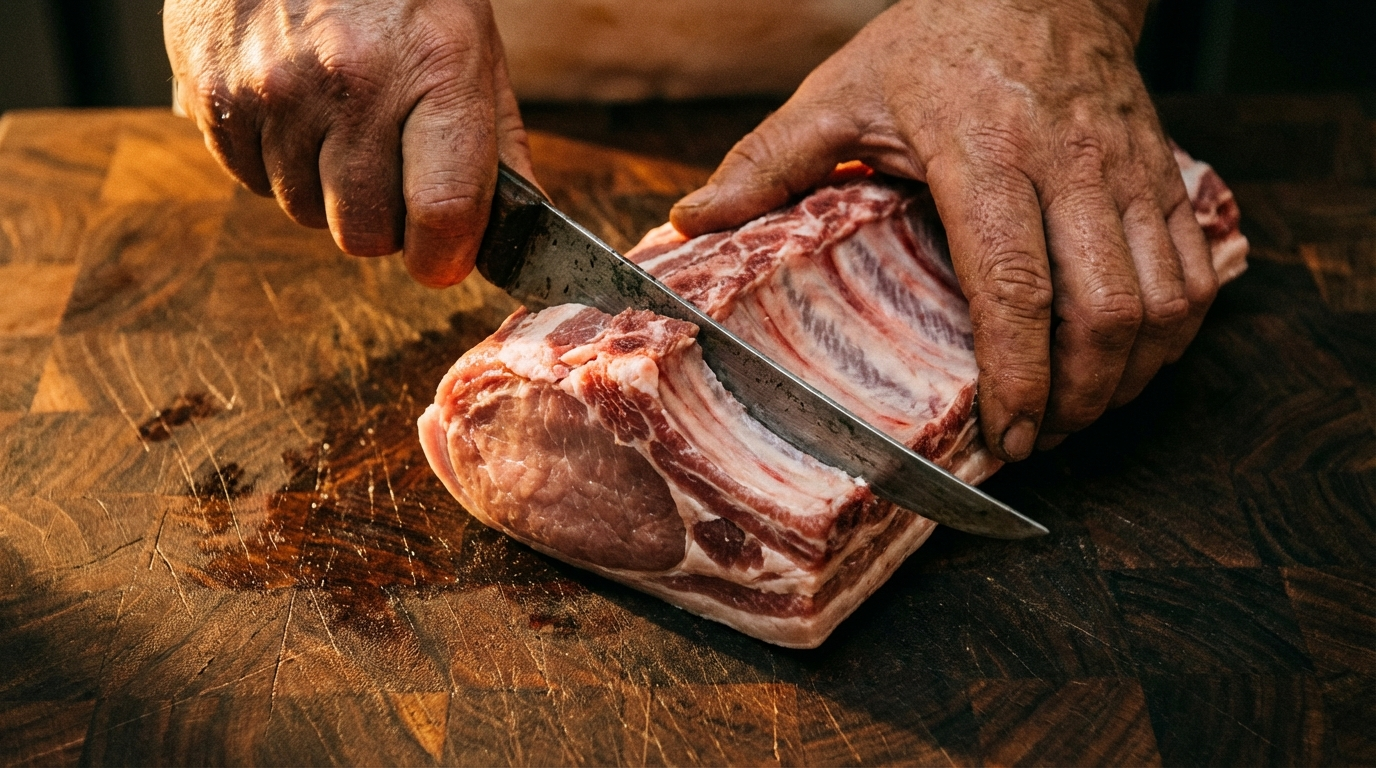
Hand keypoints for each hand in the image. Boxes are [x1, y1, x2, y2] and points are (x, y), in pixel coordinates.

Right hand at [164, 0, 534, 286]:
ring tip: (338, 122)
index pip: (441, 213)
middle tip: (389, 172)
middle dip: (383, 222)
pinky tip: (294, 109)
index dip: (444, 255)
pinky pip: (250, 180)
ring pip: (303, 210)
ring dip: (325, 188)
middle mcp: (349, 82)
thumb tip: (516, 230)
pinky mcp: (212, 92)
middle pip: (363, 232)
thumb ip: (497, 143)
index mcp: (433, 69)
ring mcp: (273, 88)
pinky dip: (276, 162)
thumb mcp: (471, 45)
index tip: (444, 255)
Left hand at [670, 0, 1218, 460]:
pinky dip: (1174, 335)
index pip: (1014, 286)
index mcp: (986, 154)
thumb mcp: (842, 92)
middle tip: (1037, 439)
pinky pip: (1196, 273)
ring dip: (1128, 377)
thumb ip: (770, 161)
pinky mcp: (1166, 174)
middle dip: (1079, 398)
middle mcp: (1072, 167)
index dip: (1016, 375)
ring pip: (1163, 301)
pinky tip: (1131, 363)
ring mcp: (1130, 172)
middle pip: (1104, 311)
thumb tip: (693, 222)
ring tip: (1078, 413)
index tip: (1005, 437)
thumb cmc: (936, 41)